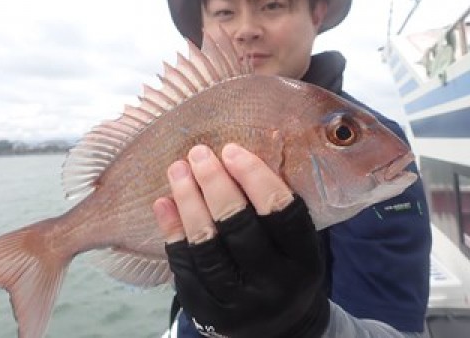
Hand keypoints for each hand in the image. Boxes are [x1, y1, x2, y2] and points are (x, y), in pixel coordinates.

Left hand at [153, 143, 329, 337]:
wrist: (280, 328)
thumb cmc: (286, 267)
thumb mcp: (297, 242)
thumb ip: (275, 207)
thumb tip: (235, 156)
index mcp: (304, 261)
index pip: (281, 211)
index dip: (254, 176)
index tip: (231, 150)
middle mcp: (274, 285)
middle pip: (238, 226)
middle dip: (214, 183)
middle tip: (198, 154)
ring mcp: (238, 304)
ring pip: (206, 245)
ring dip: (188, 201)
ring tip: (177, 170)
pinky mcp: (206, 312)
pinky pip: (183, 265)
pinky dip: (172, 230)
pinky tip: (164, 203)